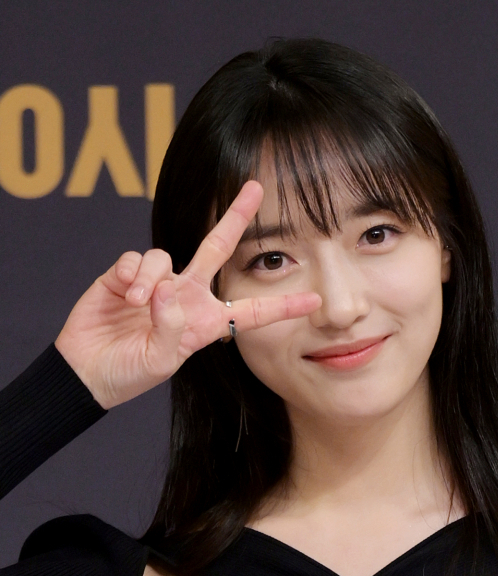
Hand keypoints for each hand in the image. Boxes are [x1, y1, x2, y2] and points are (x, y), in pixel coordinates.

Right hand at [54, 181, 321, 409]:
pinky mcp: (125, 275)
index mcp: (205, 322)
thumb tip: (167, 288)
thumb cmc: (130, 372)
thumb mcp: (160, 360)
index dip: (282, 306)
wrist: (89, 371)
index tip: (315, 302)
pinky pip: (136, 259)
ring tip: (136, 304)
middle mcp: (185, 295)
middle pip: (216, 247)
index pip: (251, 312)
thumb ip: (171, 327)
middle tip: (255, 188)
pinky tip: (124, 294)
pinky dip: (131, 274)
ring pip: (165, 258)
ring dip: (152, 278)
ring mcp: (156, 282)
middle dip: (235, 217)